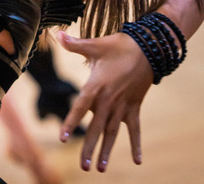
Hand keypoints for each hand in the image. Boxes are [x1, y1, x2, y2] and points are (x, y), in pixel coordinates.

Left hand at [58, 29, 152, 171]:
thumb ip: (74, 44)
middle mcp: (109, 100)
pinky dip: (136, 144)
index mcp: (96, 86)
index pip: (80, 107)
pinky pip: (135, 129)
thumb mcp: (95, 44)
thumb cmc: (118, 46)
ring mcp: (123, 105)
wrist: (147, 48)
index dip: (71, 122)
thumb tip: (57, 34)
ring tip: (101, 168)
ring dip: (107, 150)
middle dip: (90, 147)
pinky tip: (137, 161)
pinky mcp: (134, 107)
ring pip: (113, 132)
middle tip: (84, 167)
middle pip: (96, 127)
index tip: (62, 138)